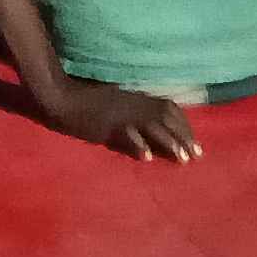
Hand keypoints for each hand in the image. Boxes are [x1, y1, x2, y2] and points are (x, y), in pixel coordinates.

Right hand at [38, 77, 200, 162]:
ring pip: (151, 126)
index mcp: (135, 97)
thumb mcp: (114, 102)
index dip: (183, 124)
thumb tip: (148, 128)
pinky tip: (146, 158)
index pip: (168, 107)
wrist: (59, 96)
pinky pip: (125, 134)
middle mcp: (132, 104)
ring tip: (182, 160)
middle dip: (183, 136)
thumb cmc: (84, 97)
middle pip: (165, 117)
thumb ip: (131, 110)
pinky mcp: (105, 125)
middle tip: (197, 155)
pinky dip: (137, 145)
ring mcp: (119, 114)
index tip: (193, 141)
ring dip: (168, 142)